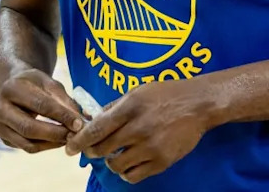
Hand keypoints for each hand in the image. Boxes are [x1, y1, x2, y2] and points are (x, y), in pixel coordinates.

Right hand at [0, 69, 84, 152]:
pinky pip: (26, 147)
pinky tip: (57, 140)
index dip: (61, 116)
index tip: (79, 123)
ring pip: (28, 142)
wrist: (13, 86)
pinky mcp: (2, 138)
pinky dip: (45, 146)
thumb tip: (82, 120)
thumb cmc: (34, 83)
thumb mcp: (49, 83)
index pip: (40, 105)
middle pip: (29, 128)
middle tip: (75, 136)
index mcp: (11, 88)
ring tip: (69, 139)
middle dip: (56, 133)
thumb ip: (65, 100)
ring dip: (52, 143)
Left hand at [65, 80, 210, 183]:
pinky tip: (129, 163)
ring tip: (116, 154)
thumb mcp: (138, 92)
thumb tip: (93, 119)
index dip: (80, 141)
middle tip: (93, 150)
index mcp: (130, 108)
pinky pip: (133, 176)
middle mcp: (139, 128)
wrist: (198, 104)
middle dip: (92, 151)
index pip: (97, 129)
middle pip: (103, 149)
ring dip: (111, 161)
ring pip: (116, 165)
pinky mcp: (161, 162)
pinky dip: (126, 172)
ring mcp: (151, 147)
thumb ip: (115, 107)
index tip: (70, 148)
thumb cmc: (166, 94)